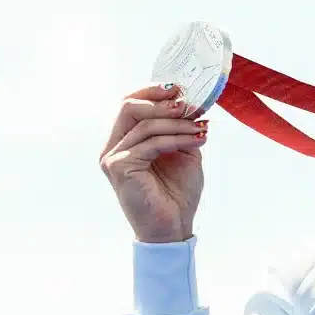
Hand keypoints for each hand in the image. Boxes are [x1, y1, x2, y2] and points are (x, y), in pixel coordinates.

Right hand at [100, 83, 208, 242]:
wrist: (173, 226)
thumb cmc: (176, 193)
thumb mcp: (183, 152)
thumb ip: (181, 128)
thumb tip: (191, 102)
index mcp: (125, 140)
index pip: (130, 103)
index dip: (153, 91)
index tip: (181, 88)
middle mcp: (113, 146)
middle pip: (129, 106)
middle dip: (163, 102)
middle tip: (190, 104)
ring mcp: (113, 157)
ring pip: (145, 124)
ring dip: (178, 122)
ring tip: (201, 126)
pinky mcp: (120, 167)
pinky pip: (151, 142)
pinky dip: (177, 138)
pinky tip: (197, 140)